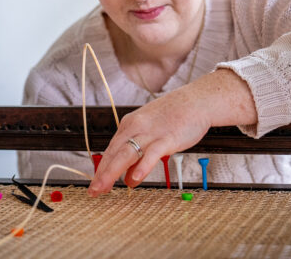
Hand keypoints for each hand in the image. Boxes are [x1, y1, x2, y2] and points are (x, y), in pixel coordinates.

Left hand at [87, 69, 256, 196]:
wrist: (197, 101)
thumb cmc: (175, 116)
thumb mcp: (150, 131)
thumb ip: (139, 154)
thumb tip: (128, 177)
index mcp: (130, 124)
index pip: (111, 149)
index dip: (101, 168)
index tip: (94, 184)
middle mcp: (136, 127)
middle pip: (115, 152)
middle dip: (102, 173)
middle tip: (93, 191)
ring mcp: (151, 132)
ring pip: (127, 153)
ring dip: (113, 172)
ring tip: (104, 188)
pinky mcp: (167, 138)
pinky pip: (152, 153)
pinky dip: (142, 166)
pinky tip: (135, 179)